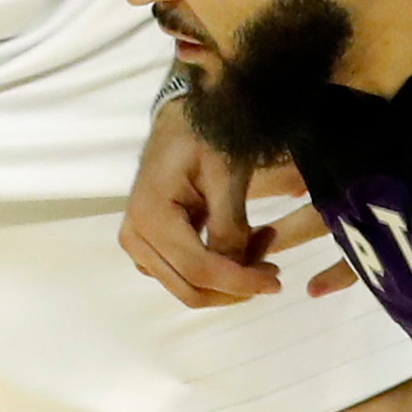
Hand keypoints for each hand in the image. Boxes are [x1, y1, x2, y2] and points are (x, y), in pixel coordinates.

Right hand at [121, 101, 346, 308]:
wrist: (181, 123)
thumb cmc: (203, 137)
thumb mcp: (225, 175)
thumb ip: (230, 226)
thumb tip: (240, 272)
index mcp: (150, 215)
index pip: (198, 269)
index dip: (239, 283)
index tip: (276, 283)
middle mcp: (135, 236)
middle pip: (191, 288)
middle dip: (236, 287)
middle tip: (273, 266)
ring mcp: (139, 245)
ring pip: (190, 287)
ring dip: (230, 277)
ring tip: (264, 241)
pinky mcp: (150, 248)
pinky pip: (186, 274)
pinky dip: (219, 269)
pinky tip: (245, 243)